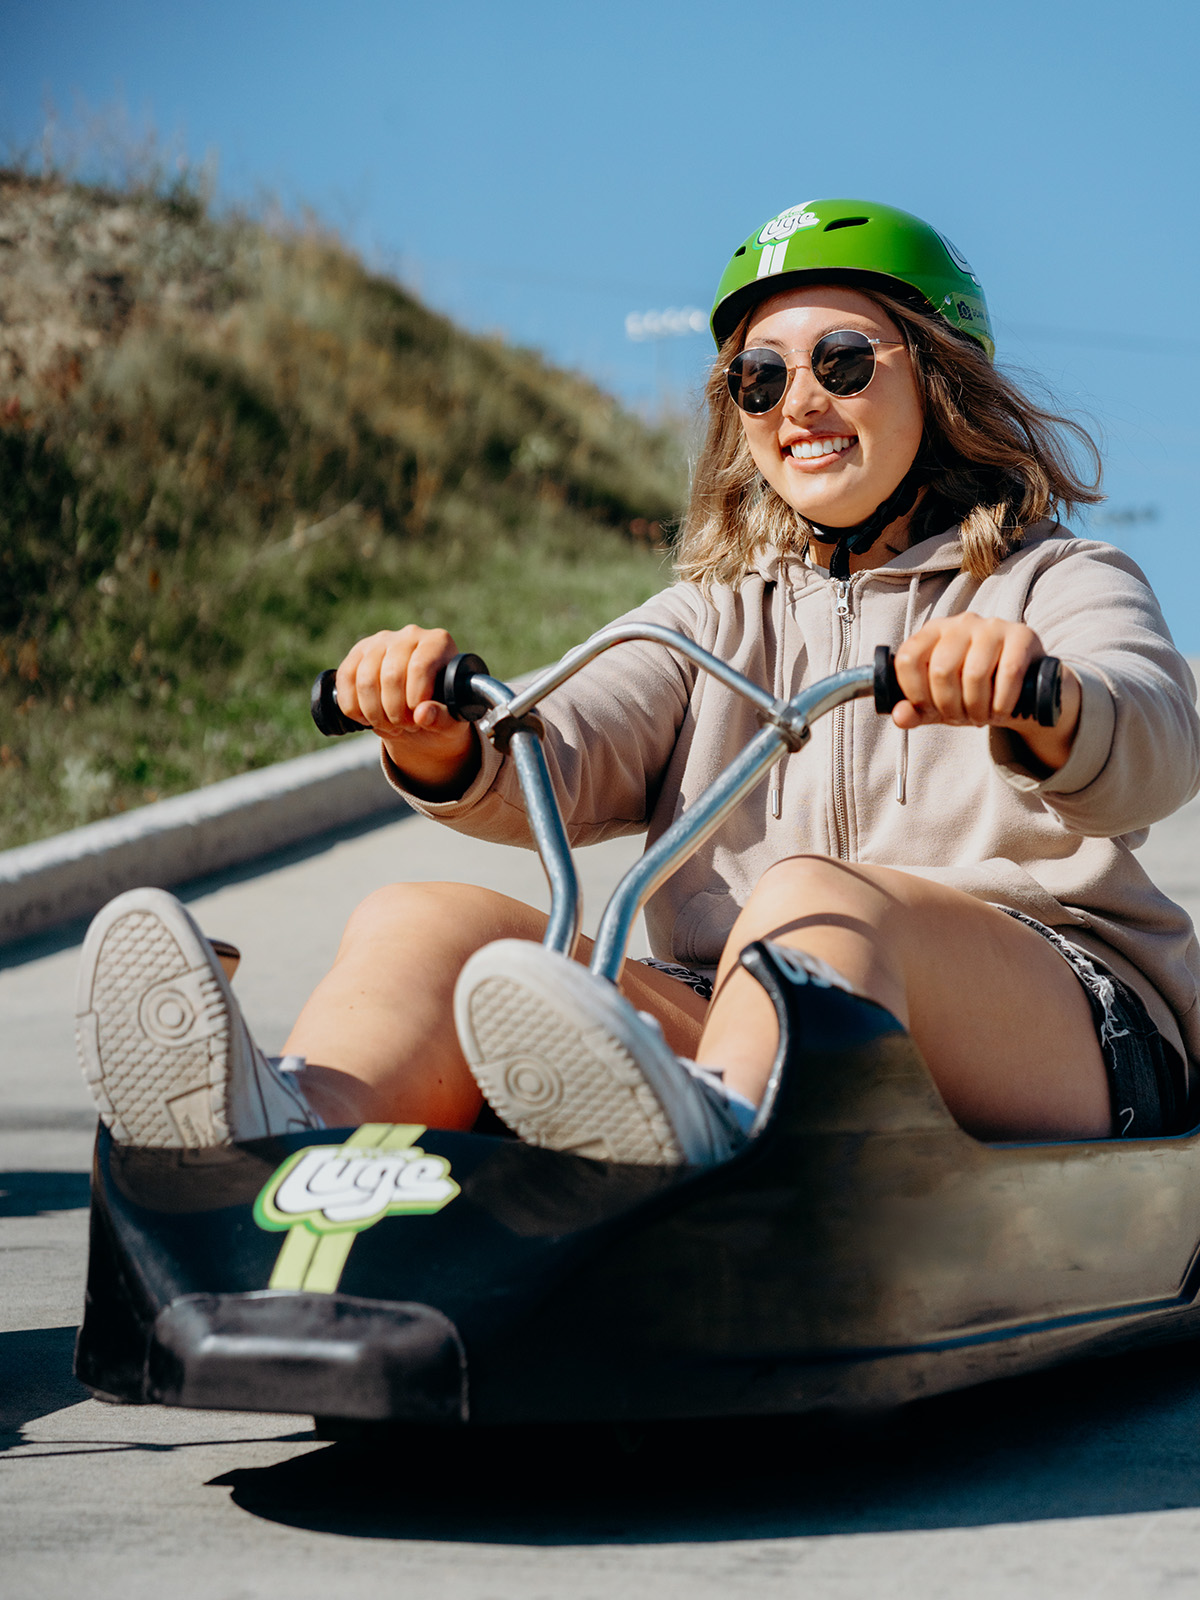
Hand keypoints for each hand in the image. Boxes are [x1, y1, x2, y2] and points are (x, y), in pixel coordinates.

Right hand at [335, 626, 479, 794]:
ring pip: (365, 679)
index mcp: (438, 643)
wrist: (420, 711)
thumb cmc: (440, 712)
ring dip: (374, 713)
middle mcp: (409, 635)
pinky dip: (352, 707)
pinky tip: (367, 719)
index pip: (420, 666)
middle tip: (405, 727)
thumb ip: (442, 718)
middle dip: (394, 712)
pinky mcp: (357, 653)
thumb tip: (422, 715)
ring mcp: (380, 641)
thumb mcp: (451, 721)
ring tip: (390, 726)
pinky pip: (345, 679)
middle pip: (391, 675)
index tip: (416, 719)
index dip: (415, 697)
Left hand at [891, 613, 1080, 772]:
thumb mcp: (940, 704)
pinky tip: (1001, 711)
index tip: (929, 711)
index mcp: (933, 632)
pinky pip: (1008, 672)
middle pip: (941, 670)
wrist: (1025, 688)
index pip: (908, 659)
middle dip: (949, 707)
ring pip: (974, 674)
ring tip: (981, 717)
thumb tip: (900, 717)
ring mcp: (992, 626)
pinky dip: (1002, 702)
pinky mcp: (1023, 636)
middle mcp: (960, 623)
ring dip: (977, 708)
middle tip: (961, 719)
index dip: (914, 693)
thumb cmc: (974, 692)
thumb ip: (916, 710)